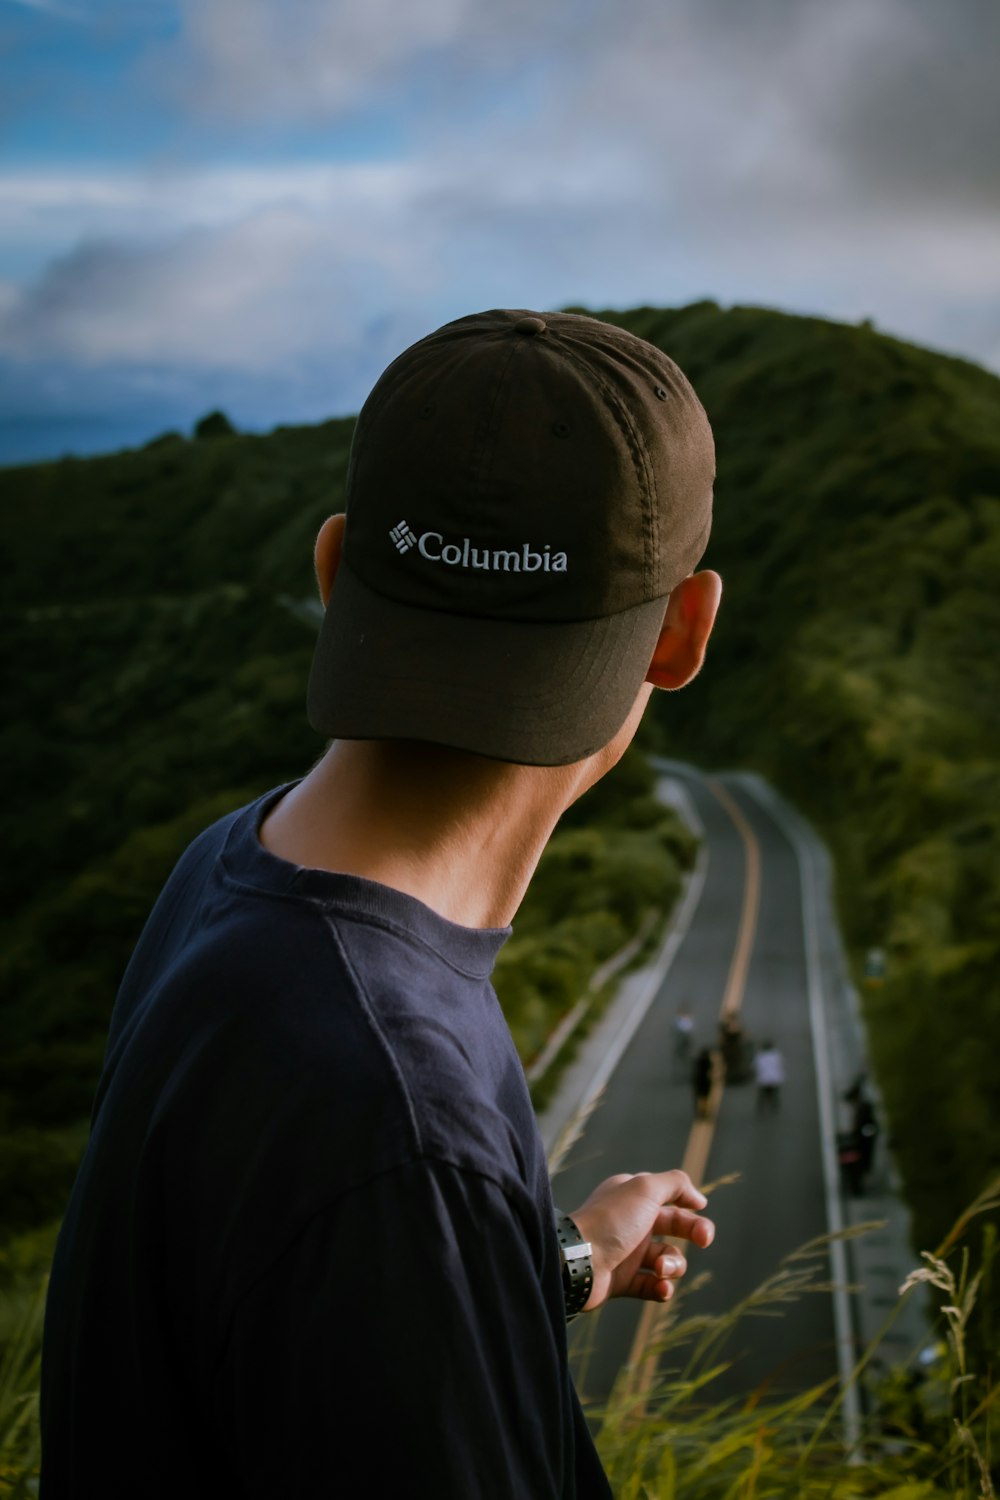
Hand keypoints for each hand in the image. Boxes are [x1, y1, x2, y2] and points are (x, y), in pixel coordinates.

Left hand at [569, 1170, 714, 1310]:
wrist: (578, 1261)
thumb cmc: (612, 1221)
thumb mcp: (645, 1189)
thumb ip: (675, 1184)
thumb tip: (699, 1198)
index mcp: (633, 1197)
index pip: (668, 1196)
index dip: (688, 1201)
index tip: (701, 1207)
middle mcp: (631, 1223)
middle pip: (675, 1227)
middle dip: (695, 1232)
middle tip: (705, 1240)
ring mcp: (627, 1253)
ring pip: (667, 1260)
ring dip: (672, 1265)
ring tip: (659, 1268)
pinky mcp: (623, 1282)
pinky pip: (653, 1287)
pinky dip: (661, 1289)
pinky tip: (660, 1287)